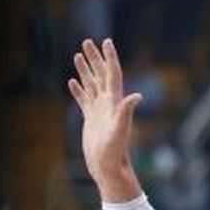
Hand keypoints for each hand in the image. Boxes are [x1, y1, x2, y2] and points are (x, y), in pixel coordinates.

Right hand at [68, 37, 143, 202]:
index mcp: (114, 102)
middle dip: (94, 58)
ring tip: (78, 55)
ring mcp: (99, 111)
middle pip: (101, 75)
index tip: (106, 41)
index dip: (109, 58)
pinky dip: (78, 90)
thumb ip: (126, 111)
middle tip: (87, 41)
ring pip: (91, 85)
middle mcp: (108, 104)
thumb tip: (137, 96)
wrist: (108, 168)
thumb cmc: (115, 151)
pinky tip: (72, 82)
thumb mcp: (120, 130)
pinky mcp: (91, 120)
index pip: (113, 74)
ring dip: (85, 70)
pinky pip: (83, 100)